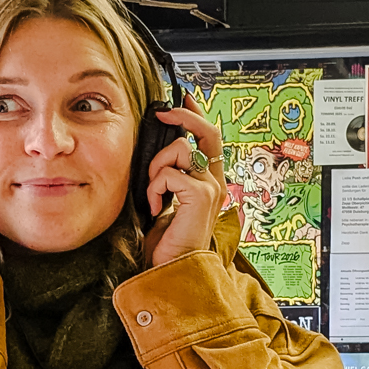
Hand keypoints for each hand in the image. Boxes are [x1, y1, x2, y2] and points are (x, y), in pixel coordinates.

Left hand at [141, 94, 225, 267]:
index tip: (183, 98)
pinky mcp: (202, 196)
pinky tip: (156, 207)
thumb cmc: (166, 242)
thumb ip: (168, 176)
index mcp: (208, 182)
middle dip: (183, 115)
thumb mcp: (166, 200)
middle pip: (207, 132)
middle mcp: (215, 183)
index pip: (209, 138)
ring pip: (180, 149)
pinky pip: (169, 173)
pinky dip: (154, 188)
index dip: (197, 114)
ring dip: (156, 167)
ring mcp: (211, 189)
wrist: (172, 270)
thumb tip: (156, 149)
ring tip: (153, 193)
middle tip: (161, 113)